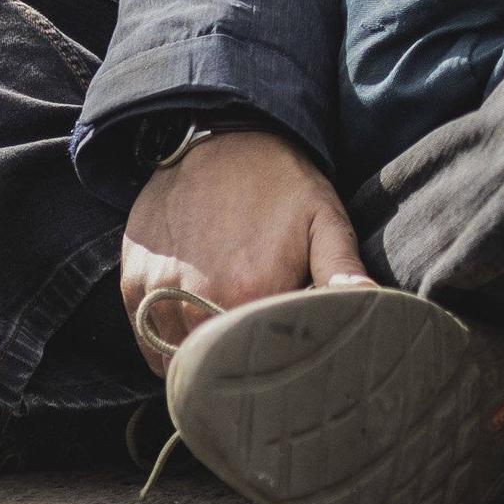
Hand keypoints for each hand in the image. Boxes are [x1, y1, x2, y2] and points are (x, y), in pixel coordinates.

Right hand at [117, 127, 367, 370]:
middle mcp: (194, 299)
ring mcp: (156, 291)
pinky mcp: (132, 283)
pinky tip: (193, 321)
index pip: (254, 359)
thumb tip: (371, 301)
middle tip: (252, 347)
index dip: (269, 360)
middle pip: (212, 365)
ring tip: (224, 332)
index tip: (280, 352)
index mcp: (248, 292)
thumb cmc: (280, 183)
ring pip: (173, 358)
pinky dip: (166, 341)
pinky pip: (146, 339)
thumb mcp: (323, 219)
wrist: (221, 138)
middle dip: (233, 363)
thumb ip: (342, 269)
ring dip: (197, 356)